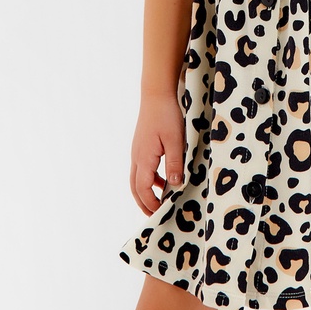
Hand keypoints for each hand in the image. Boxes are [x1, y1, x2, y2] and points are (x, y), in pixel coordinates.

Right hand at [129, 94, 184, 215]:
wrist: (156, 94)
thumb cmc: (166, 115)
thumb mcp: (175, 140)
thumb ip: (174, 163)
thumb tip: (174, 184)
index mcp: (144, 159)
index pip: (143, 189)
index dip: (150, 203)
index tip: (161, 213)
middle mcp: (137, 157)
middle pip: (135, 188)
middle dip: (144, 203)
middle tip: (154, 215)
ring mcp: (137, 151)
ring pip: (137, 179)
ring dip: (146, 192)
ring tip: (159, 201)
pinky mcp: (141, 145)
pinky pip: (142, 168)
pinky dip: (150, 179)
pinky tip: (163, 179)